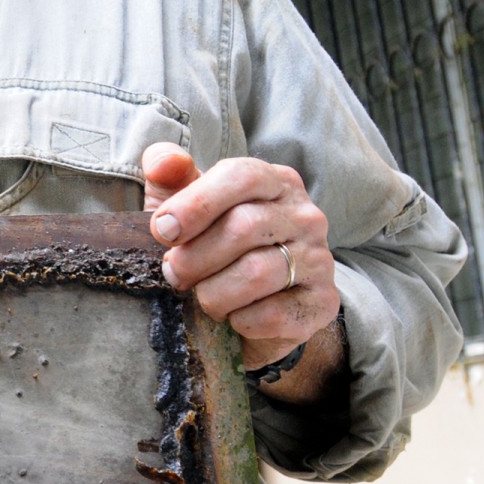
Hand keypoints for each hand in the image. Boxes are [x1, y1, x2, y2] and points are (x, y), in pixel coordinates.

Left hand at [143, 143, 344, 400]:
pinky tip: (232, 317)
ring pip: (257, 273)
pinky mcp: (322, 303)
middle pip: (244, 226)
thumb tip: (162, 162)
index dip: (195, 203)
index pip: (240, 176)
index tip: (161, 232)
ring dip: (213, 293)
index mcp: (273, 181)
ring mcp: (319, 259)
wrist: (248, 308)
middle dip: (195, 257)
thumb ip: (168, 175)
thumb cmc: (209, 245)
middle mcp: (305, 215)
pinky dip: (240, 321)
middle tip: (174, 274)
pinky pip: (274, 314)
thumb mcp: (183, 206)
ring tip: (201, 298)